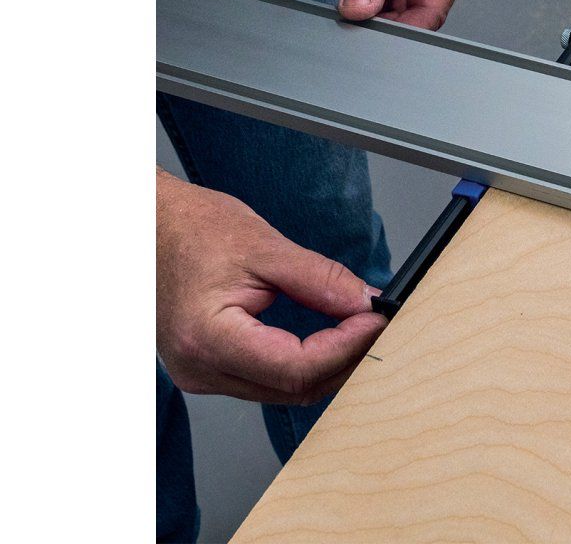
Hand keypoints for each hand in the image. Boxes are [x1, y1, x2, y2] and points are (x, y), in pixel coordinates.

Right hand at [156, 169, 386, 404]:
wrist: (148, 226)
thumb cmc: (192, 229)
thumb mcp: (264, 247)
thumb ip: (320, 279)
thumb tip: (364, 302)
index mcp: (208, 338)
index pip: (296, 366)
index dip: (346, 347)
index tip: (374, 319)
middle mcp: (200, 369)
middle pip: (294, 387)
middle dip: (344, 358)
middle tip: (375, 323)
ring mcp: (202, 374)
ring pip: (284, 391)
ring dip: (327, 365)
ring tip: (356, 328)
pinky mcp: (209, 370)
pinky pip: (268, 381)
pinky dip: (303, 363)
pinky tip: (325, 339)